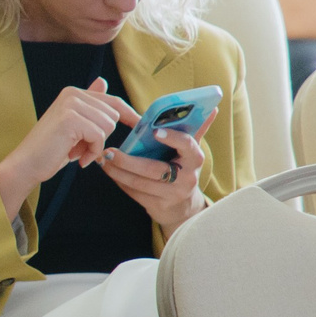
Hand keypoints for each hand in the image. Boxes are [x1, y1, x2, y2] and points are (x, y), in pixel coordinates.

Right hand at [0, 77, 141, 217]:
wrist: (26, 165)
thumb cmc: (50, 149)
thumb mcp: (75, 125)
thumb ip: (90, 105)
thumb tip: (103, 81)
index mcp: (74, 92)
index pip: (112, 101)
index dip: (129, 114)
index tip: (140, 124)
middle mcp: (72, 94)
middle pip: (113, 115)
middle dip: (102, 137)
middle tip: (81, 149)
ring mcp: (71, 104)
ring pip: (108, 126)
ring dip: (96, 145)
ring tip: (77, 152)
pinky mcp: (71, 119)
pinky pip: (99, 136)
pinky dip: (91, 151)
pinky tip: (77, 158)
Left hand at [100, 117, 213, 235]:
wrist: (184, 207)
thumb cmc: (184, 170)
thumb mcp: (191, 151)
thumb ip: (196, 130)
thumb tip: (212, 109)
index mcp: (195, 159)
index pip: (187, 145)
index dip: (172, 138)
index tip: (154, 131)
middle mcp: (186, 178)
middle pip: (154, 169)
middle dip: (128, 161)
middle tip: (110, 151)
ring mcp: (172, 195)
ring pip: (139, 183)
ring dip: (117, 172)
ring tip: (104, 160)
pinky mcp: (158, 206)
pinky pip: (134, 193)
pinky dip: (120, 181)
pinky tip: (110, 172)